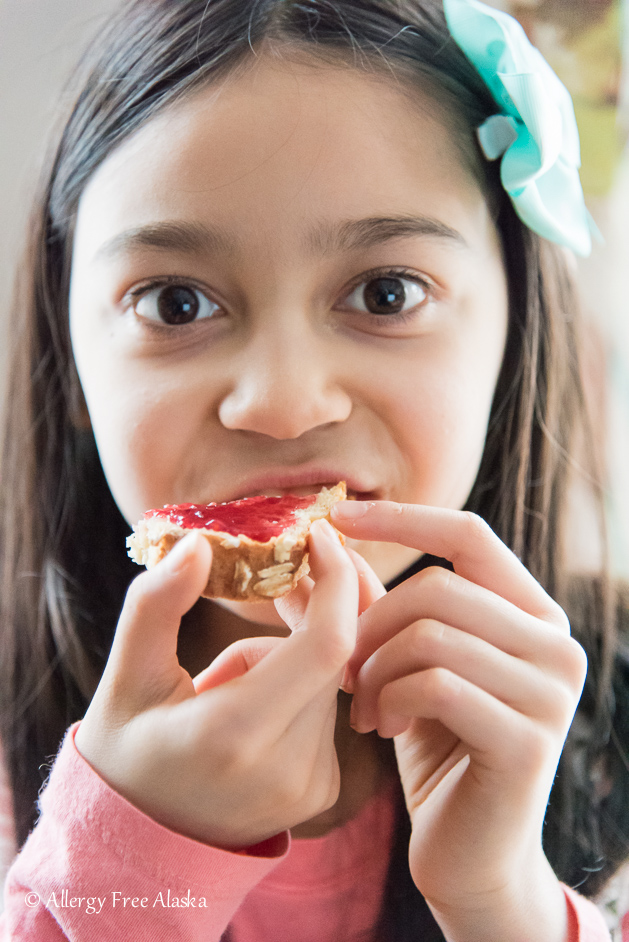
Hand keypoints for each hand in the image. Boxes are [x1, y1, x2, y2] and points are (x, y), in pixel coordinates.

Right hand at [74, 519, 358, 849]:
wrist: (144, 839)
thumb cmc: (127, 751)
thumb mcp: (126, 676)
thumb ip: (157, 604)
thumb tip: (199, 544)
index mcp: (236, 733)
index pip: (327, 645)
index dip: (335, 582)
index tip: (317, 536)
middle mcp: (287, 767)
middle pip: (331, 653)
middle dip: (304, 609)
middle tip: (268, 582)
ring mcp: (311, 786)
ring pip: (328, 677)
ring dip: (288, 655)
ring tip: (222, 682)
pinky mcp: (322, 790)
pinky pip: (325, 708)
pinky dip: (296, 688)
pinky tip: (247, 707)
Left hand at [331, 500, 587, 941]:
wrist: (469, 850)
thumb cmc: (436, 746)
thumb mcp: (404, 665)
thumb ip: (373, 609)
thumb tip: (323, 548)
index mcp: (532, 614)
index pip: (470, 535)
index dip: (402, 519)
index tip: (340, 516)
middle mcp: (556, 644)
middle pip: (438, 589)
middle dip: (370, 627)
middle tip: (344, 671)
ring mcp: (551, 693)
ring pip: (432, 635)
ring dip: (376, 670)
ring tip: (362, 705)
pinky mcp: (529, 740)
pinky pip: (437, 685)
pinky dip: (391, 700)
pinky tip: (381, 728)